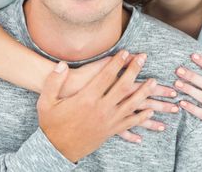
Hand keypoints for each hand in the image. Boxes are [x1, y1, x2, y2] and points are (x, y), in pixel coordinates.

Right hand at [60, 54, 178, 142]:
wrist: (56, 149)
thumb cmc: (51, 123)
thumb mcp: (46, 101)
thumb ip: (54, 81)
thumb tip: (62, 64)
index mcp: (86, 99)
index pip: (106, 76)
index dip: (117, 62)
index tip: (126, 52)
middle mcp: (100, 109)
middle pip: (123, 87)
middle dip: (134, 71)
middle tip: (143, 58)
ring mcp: (107, 122)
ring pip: (131, 105)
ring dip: (144, 92)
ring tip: (154, 82)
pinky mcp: (110, 132)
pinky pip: (129, 123)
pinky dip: (141, 118)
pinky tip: (150, 112)